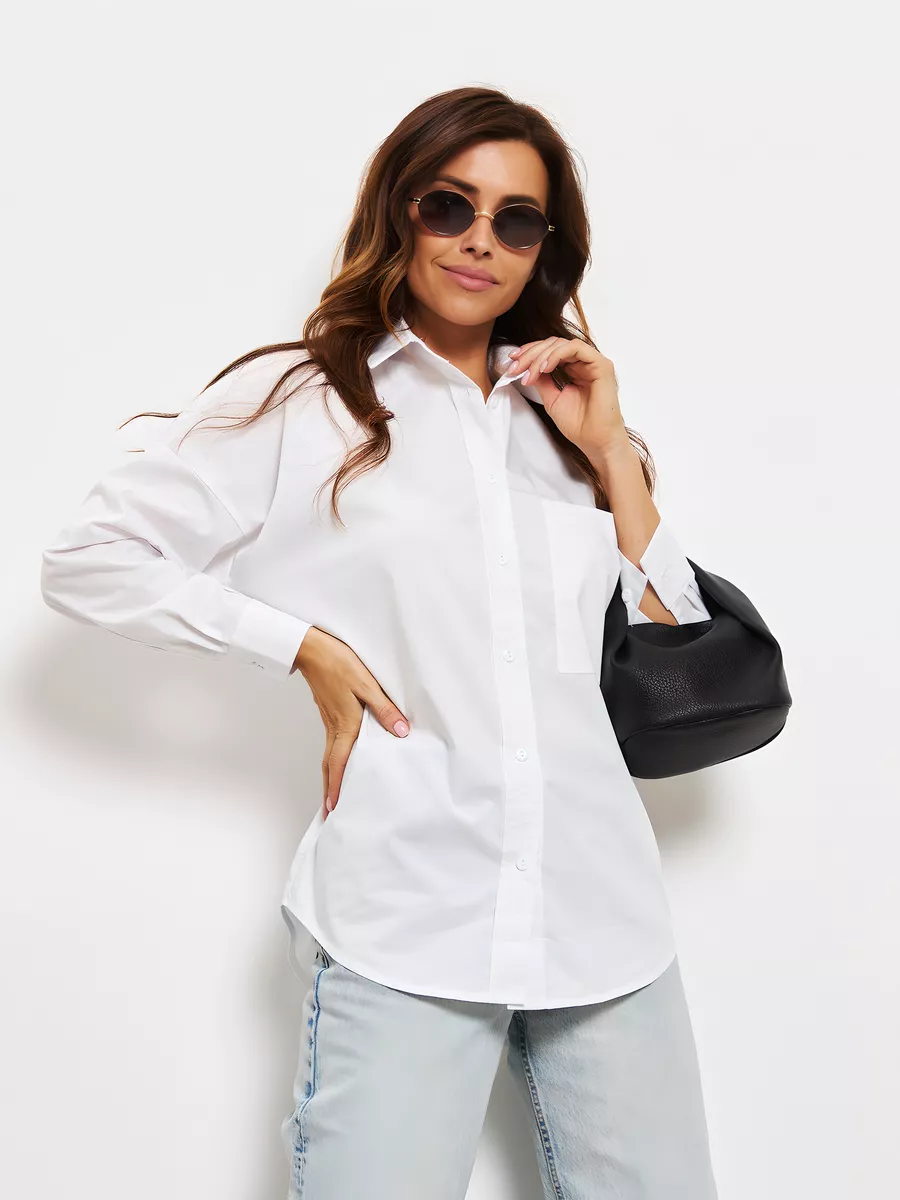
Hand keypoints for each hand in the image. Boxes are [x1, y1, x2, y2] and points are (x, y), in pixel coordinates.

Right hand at [292, 627, 410, 818]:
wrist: (311, 648)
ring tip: (333, 794)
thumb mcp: (366, 684)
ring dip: (330, 777)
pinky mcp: (328, 713)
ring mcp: (328, 721)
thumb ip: (384, 709)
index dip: (336, 787)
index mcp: (344, 725)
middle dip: (329, 790)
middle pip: (328, 766)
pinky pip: (329, 744)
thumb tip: (401, 731)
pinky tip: (339, 760)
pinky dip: (332, 760)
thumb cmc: (338, 663)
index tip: (333, 809)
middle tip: (329, 812)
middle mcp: (334, 728)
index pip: (338, 763)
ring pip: (328, 756)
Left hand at [507, 336, 630, 456]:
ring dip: (541, 355)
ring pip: (562, 344)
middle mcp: (583, 363)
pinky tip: (545, 367)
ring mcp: (593, 363)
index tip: (512, 361)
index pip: (550, 350)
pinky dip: (557, 354)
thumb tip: (525, 366)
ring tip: (530, 372)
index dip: (529, 352)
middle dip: (530, 354)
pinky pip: (576, 348)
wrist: (595, 441)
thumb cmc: (579, 425)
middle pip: (553, 344)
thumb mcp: (550, 398)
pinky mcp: (601, 365)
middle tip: (515, 367)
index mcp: (573, 369)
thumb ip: (541, 380)